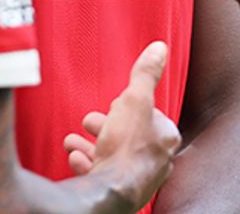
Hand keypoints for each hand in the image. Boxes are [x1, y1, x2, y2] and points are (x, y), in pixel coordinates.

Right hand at [65, 41, 181, 207]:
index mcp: (166, 138)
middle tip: (90, 122)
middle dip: (105, 126)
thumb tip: (160, 47)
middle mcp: (157, 162)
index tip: (115, 104)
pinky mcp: (120, 192)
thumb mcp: (134, 99)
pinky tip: (76, 158)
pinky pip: (102, 173)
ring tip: (73, 140)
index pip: (150, 116)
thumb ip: (145, 74)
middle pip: (128, 136)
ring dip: (90, 146)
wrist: (111, 192)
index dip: (129, 107)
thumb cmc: (126, 147)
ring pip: (112, 156)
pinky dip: (87, 163)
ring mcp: (138, 180)